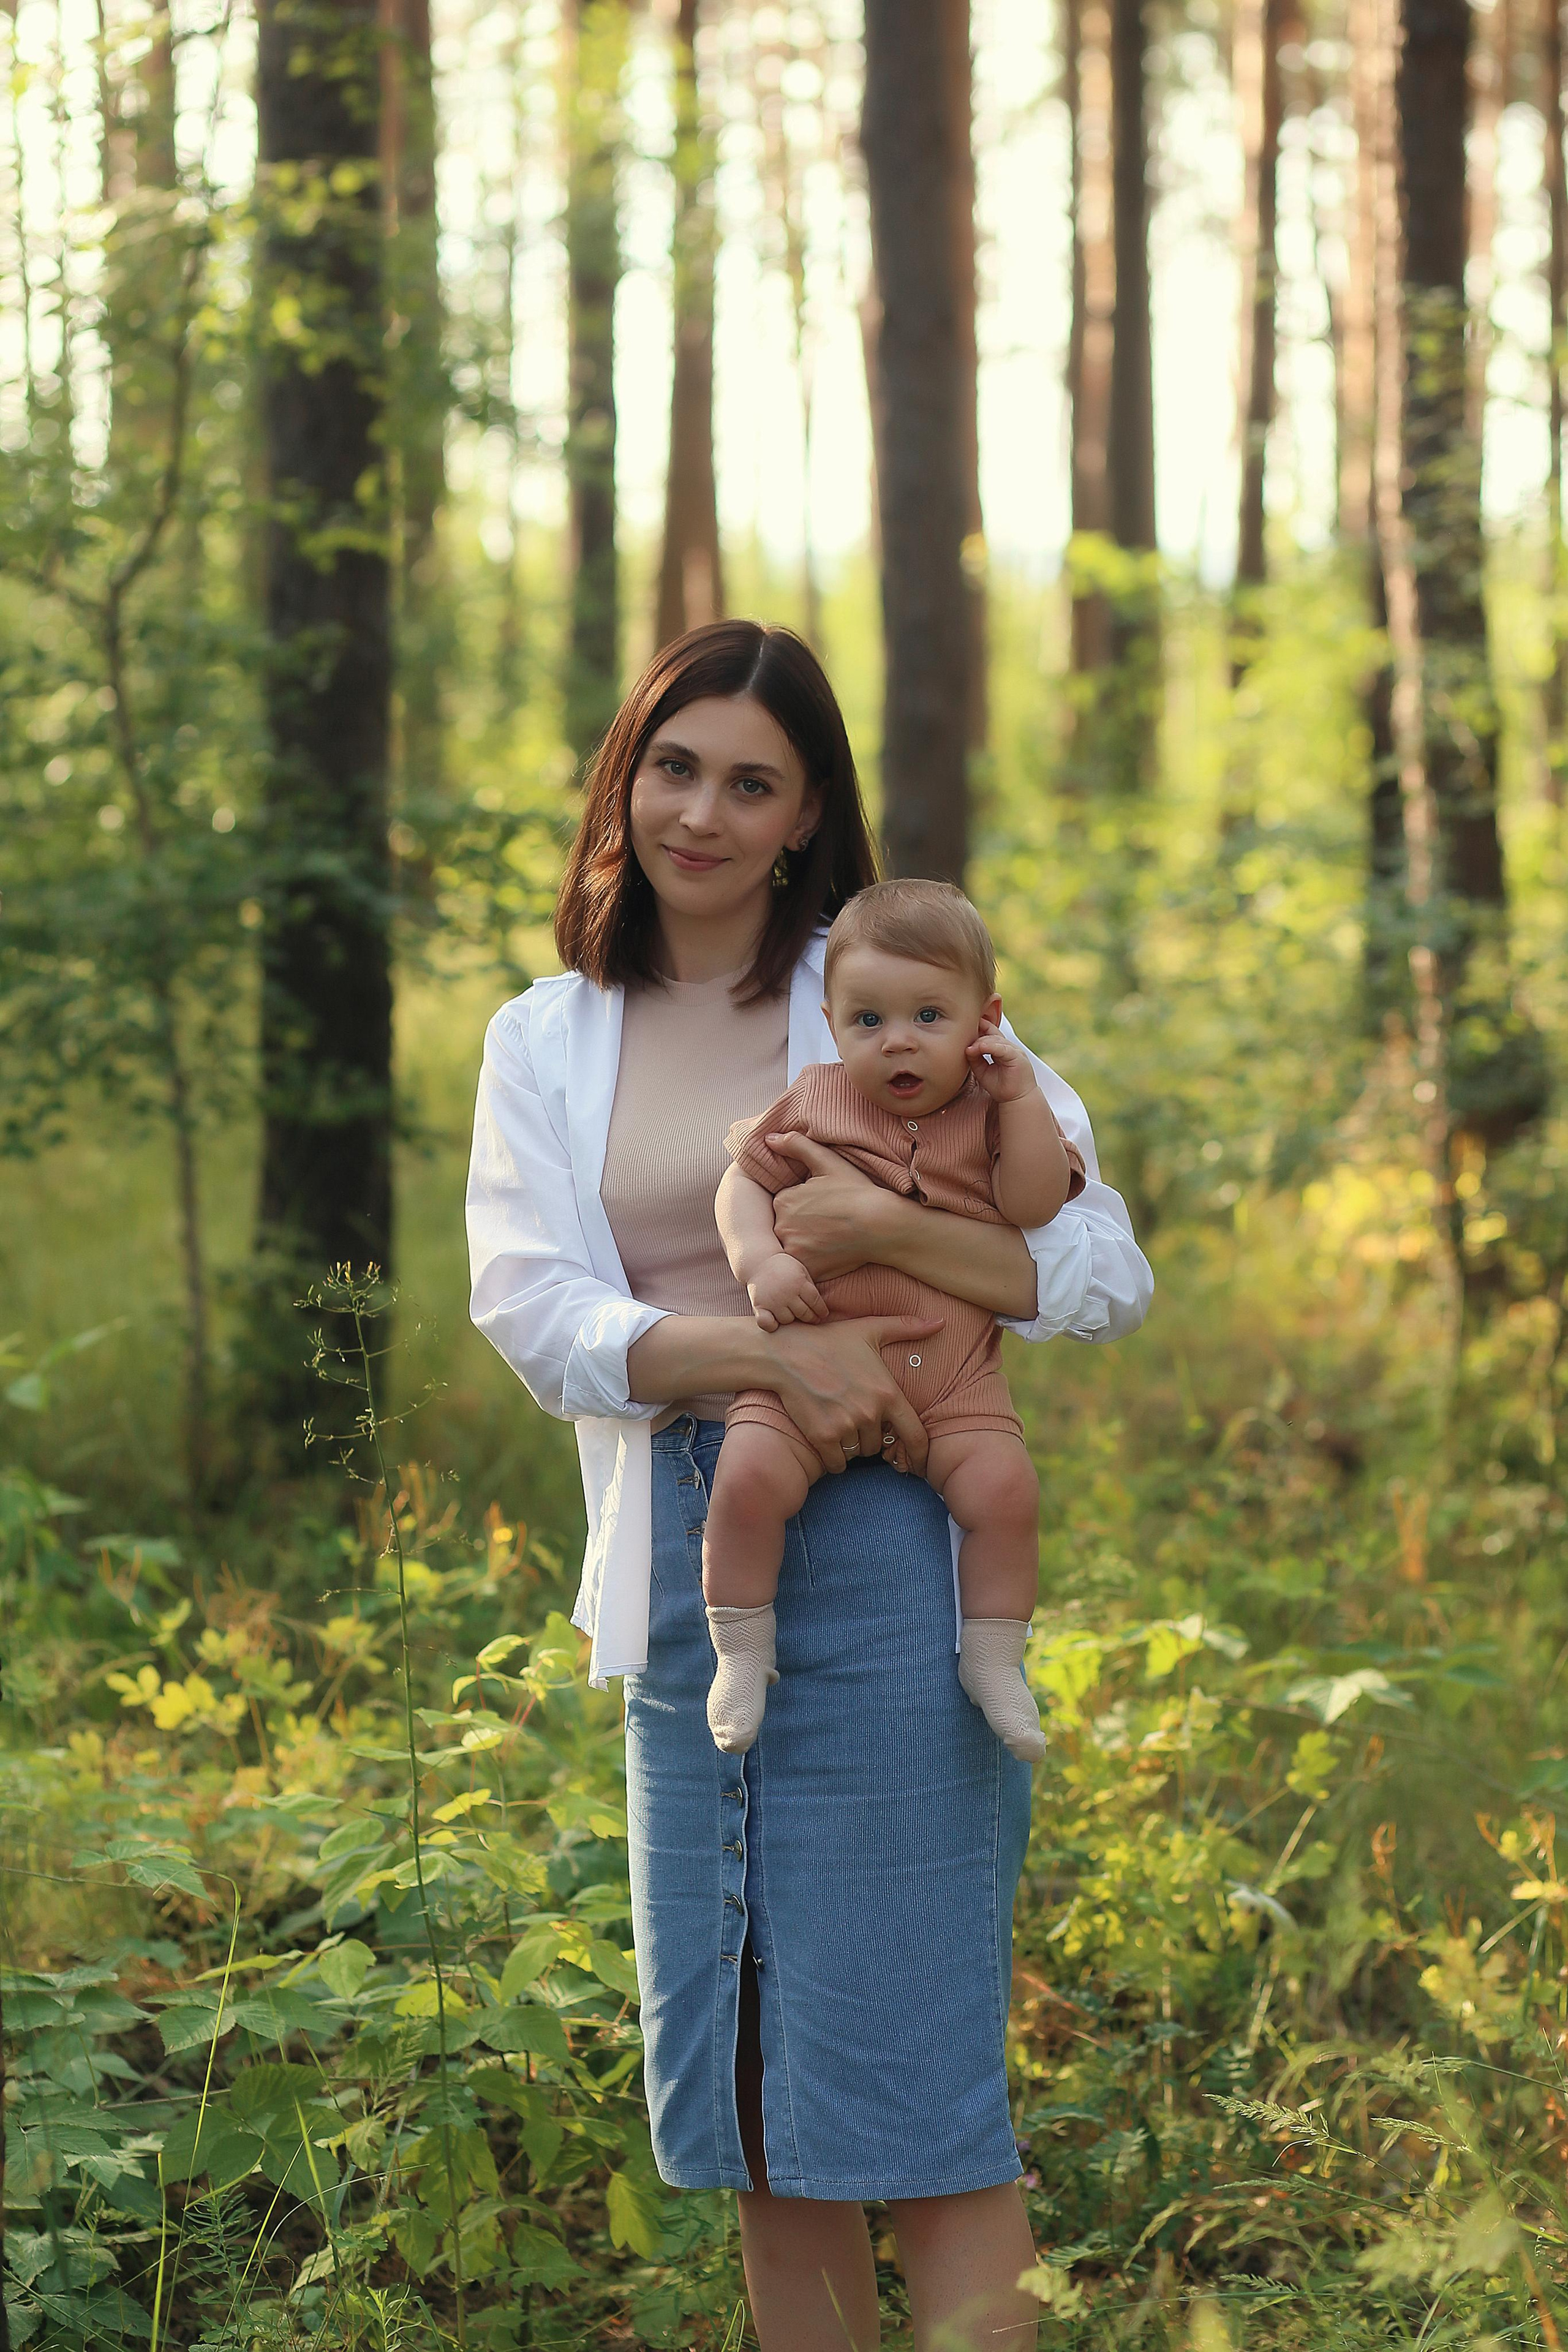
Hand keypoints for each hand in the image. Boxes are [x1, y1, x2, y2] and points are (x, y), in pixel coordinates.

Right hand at [747, 1253, 828, 1333]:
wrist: (759, 1262)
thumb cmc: (784, 1267)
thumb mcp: (801, 1270)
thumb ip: (810, 1286)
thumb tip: (821, 1306)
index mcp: (799, 1282)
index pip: (815, 1302)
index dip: (821, 1310)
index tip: (823, 1314)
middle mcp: (786, 1293)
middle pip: (804, 1313)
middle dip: (811, 1317)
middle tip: (814, 1318)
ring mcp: (772, 1301)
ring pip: (788, 1320)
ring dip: (791, 1318)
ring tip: (793, 1313)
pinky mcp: (759, 1306)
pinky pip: (767, 1324)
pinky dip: (772, 1326)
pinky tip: (775, 1322)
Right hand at [761, 1314, 941, 1476]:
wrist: (786, 1353)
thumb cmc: (829, 1341)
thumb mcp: (869, 1330)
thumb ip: (906, 1328)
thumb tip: (941, 1322)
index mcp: (888, 1392)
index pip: (915, 1436)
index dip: (919, 1455)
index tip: (916, 1464)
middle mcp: (870, 1413)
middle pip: (879, 1444)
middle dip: (869, 1435)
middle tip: (853, 1417)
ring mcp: (846, 1426)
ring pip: (858, 1453)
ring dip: (850, 1444)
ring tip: (837, 1420)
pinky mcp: (822, 1437)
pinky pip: (837, 1463)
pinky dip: (834, 1457)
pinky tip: (826, 1438)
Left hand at [766, 1133, 899, 1278]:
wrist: (881, 1225)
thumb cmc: (856, 1192)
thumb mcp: (827, 1161)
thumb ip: (796, 1145)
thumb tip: (768, 1138)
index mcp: (783, 1201)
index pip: (784, 1205)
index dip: (803, 1206)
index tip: (822, 1208)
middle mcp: (782, 1227)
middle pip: (785, 1227)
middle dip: (801, 1226)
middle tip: (827, 1225)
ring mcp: (793, 1251)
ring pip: (791, 1248)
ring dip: (804, 1245)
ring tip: (829, 1240)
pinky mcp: (806, 1269)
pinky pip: (800, 1269)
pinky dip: (810, 1263)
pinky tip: (829, 1254)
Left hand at [966, 1018, 1037, 1103]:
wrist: (1017, 1099)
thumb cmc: (1001, 1086)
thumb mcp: (982, 1070)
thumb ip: (975, 1058)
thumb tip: (966, 1048)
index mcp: (1001, 1048)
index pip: (990, 1032)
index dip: (979, 1028)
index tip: (965, 1027)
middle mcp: (1009, 1047)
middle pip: (991, 1035)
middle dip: (977, 1037)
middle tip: (964, 1042)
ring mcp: (1014, 1051)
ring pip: (996, 1040)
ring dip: (981, 1042)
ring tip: (970, 1048)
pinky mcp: (1017, 1057)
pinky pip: (1003, 1049)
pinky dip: (991, 1046)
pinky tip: (981, 1047)